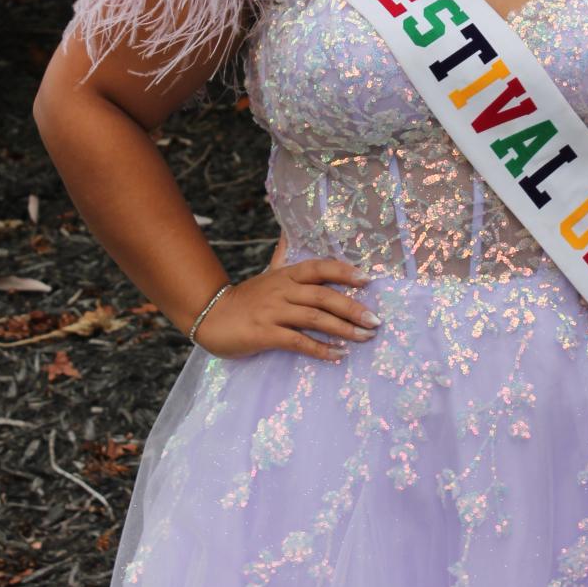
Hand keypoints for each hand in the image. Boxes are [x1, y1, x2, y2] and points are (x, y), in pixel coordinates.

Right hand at [193, 258, 379, 361]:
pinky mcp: (265, 334)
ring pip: (314, 318)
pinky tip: (337, 355)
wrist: (212, 317)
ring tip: (364, 338)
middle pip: (323, 296)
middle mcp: (282, 290)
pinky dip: (320, 349)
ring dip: (343, 329)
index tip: (367, 280)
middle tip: (375, 321)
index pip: (320, 267)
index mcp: (286, 275)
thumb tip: (291, 231)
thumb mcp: (267, 273)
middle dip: (353, 308)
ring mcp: (273, 312)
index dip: (344, 272)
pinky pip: (298, 342)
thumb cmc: (246, 298)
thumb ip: (283, 255)